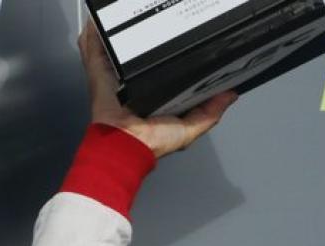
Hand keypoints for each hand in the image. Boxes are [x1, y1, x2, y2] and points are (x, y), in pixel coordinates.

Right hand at [80, 20, 235, 158]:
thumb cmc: (154, 141)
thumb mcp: (190, 129)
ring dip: (122, 37)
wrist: (125, 143)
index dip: (179, 60)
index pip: (169, 72)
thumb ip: (210, 112)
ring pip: (119, 50)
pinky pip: (94, 51)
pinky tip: (97, 25)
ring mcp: (118, 77)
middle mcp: (138, 86)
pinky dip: (94, 37)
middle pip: (144, 57)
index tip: (191, 48)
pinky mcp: (100, 73)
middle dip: (153, 44)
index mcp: (159, 96)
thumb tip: (230, 94)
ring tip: (132, 22)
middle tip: (164, 32)